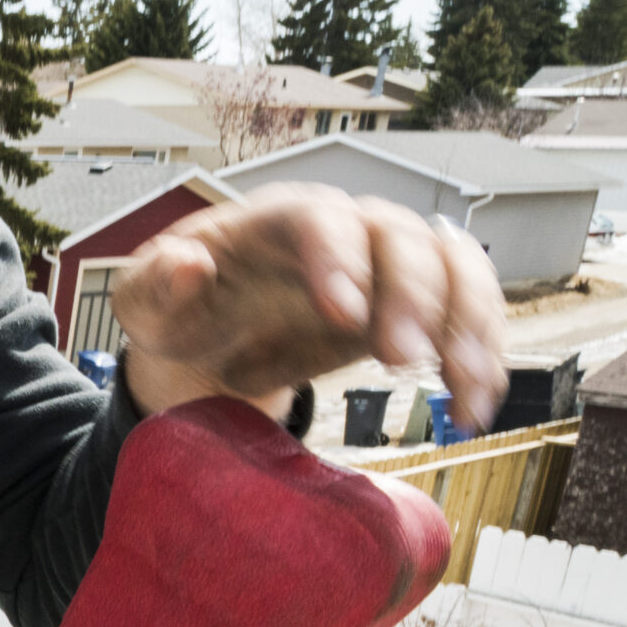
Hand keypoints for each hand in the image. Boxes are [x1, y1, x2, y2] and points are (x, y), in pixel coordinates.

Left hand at [113, 184, 508, 433]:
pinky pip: (468, 313)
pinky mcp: (414, 305)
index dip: (337, 259)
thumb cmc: (182, 308)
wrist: (217, 332)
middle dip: (411, 297)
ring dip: (468, 325)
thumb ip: (158, 284)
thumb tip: (188, 263)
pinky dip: (480, 356)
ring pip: (453, 268)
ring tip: (463, 389)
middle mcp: (345, 228)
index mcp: (275, 220)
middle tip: (403, 360)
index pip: (318, 220)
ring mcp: (387, 262)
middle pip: (399, 239)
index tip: (343, 314)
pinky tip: (473, 406)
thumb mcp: (146, 302)